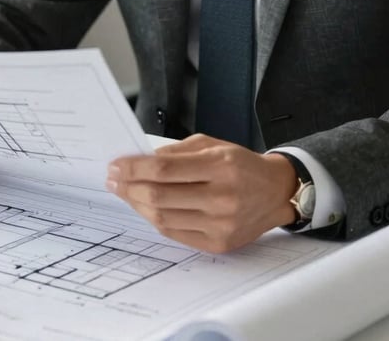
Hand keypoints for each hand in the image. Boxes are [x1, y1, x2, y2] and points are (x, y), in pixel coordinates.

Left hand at [106, 134, 297, 252]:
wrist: (275, 192)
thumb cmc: (242, 164)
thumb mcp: (213, 145)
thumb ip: (177, 152)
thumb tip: (141, 160)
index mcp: (220, 166)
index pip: (164, 169)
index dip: (134, 168)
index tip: (116, 165)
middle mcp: (221, 197)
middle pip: (160, 196)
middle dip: (129, 186)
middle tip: (113, 179)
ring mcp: (220, 224)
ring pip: (163, 218)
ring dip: (137, 204)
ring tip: (125, 192)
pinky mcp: (219, 243)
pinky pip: (175, 233)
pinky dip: (155, 220)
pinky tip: (145, 207)